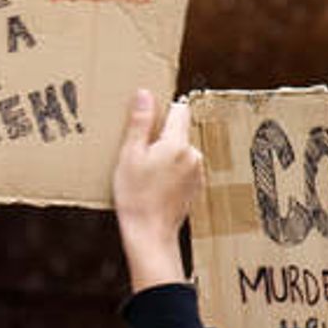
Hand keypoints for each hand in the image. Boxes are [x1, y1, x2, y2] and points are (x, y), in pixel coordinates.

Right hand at [113, 90, 201, 292]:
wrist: (149, 234)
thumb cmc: (136, 197)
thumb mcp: (129, 155)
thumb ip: (140, 123)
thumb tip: (145, 94)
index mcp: (177, 143)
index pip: (180, 109)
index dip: (163, 110)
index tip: (147, 121)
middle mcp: (193, 155)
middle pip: (180, 131)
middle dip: (161, 136)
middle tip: (140, 154)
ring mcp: (197, 172)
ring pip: (182, 150)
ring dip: (167, 155)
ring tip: (146, 173)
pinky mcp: (196, 187)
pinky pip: (184, 168)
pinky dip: (172, 171)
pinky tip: (156, 185)